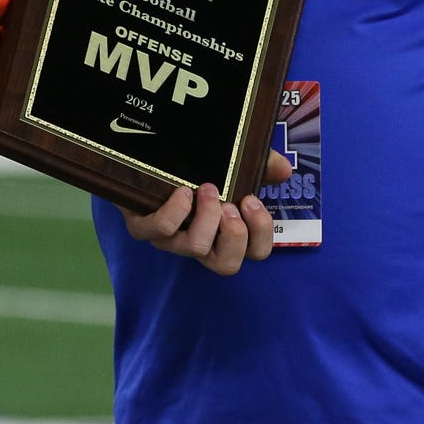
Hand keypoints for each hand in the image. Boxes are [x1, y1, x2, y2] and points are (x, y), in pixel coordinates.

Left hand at [120, 150, 293, 274]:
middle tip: (231, 205)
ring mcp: (170, 239)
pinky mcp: (142, 226)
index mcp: (223, 231)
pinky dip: (176, 211)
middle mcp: (199, 242)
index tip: (252, 201)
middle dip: (236, 236)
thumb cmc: (190, 167)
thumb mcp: (230, 162)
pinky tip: (182, 191)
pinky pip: (161, 230)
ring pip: (197, 248)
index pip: (254, 253)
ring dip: (208, 217)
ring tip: (208, 189)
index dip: (260, 234)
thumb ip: (259, 164)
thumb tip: (284, 169)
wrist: (139, 157)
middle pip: (227, 266)